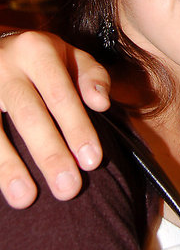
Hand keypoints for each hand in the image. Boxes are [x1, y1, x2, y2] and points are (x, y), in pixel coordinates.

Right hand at [0, 31, 109, 207]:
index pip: (61, 94)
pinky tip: (2, 189)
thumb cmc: (44, 60)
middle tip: (69, 189)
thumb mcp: (71, 56)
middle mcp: (5, 65)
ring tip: (26, 199)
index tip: (92, 161)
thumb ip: (92, 77)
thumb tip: (101, 103)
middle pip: (28, 115)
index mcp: (37, 50)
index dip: (77, 128)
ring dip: (9, 167)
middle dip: (49, 154)